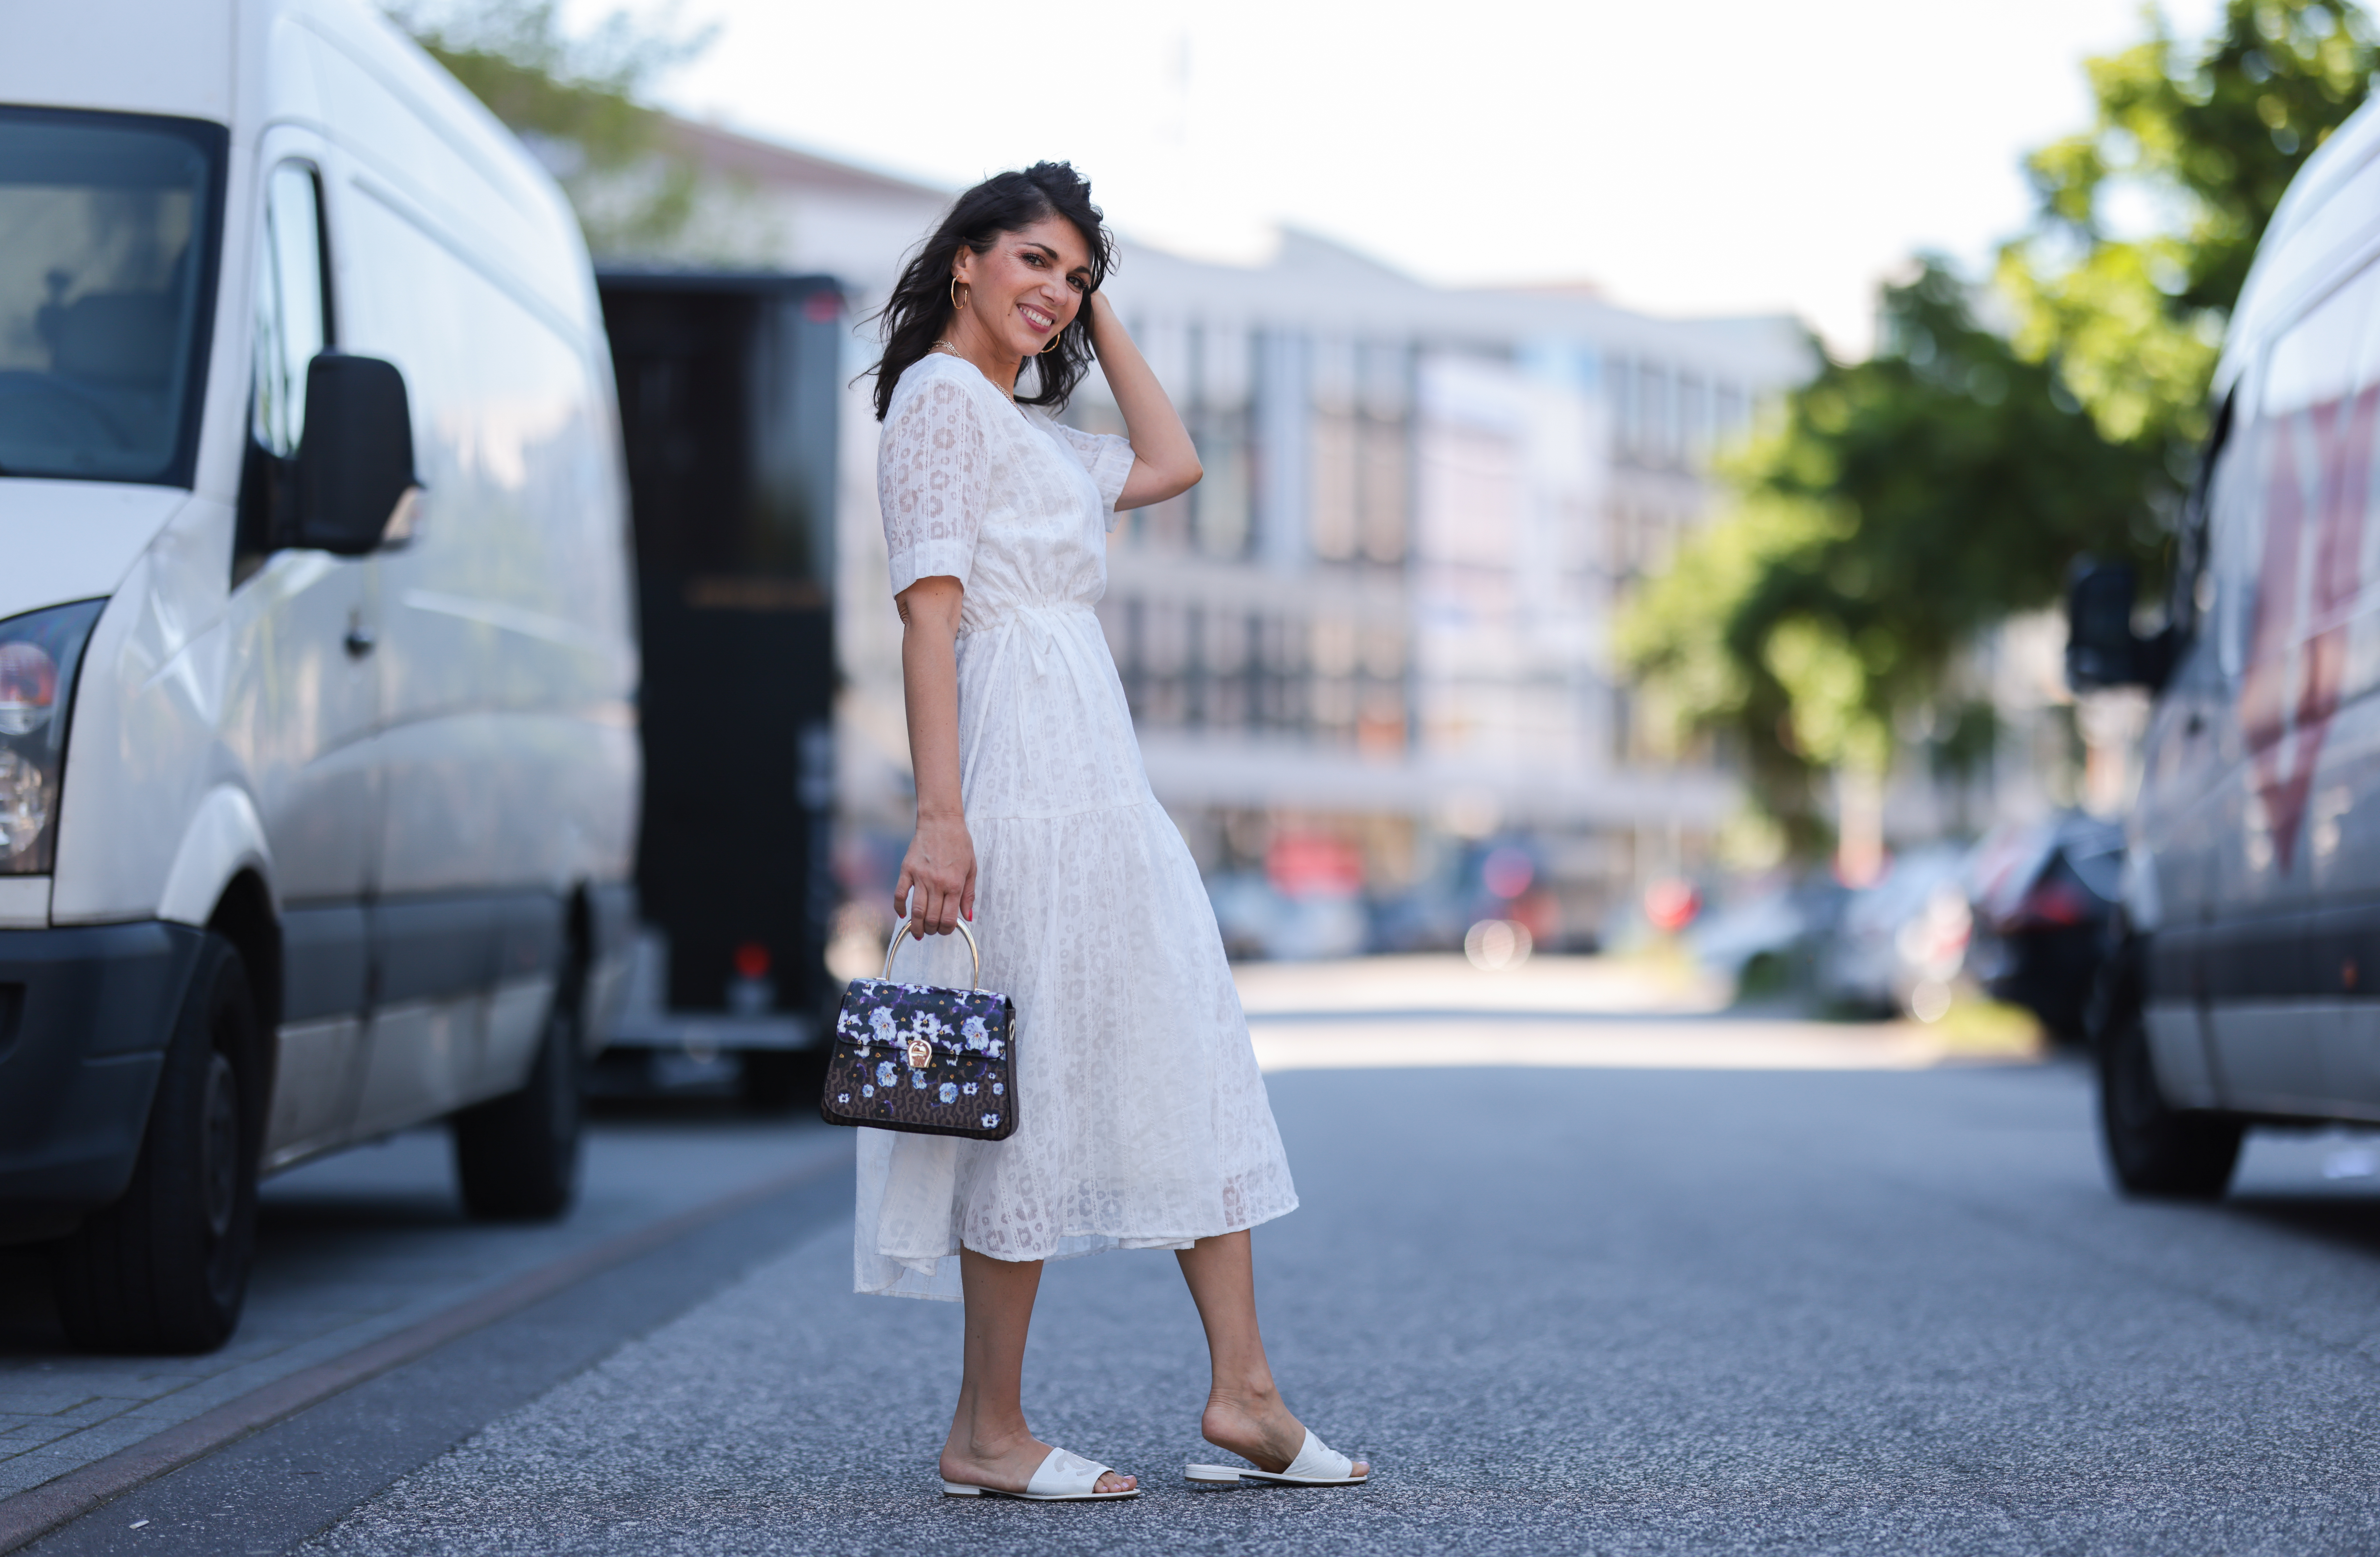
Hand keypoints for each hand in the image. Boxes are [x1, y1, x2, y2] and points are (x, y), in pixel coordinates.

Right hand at [895, 812, 975, 936]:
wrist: (941, 821)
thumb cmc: (959, 843)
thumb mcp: (971, 868)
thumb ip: (969, 895)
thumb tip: (968, 917)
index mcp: (955, 884)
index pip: (949, 918)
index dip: (947, 930)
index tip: (946, 930)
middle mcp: (937, 883)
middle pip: (931, 918)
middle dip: (932, 930)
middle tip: (932, 931)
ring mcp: (920, 877)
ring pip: (916, 911)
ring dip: (916, 926)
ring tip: (918, 932)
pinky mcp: (907, 870)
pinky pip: (899, 894)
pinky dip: (899, 908)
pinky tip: (903, 914)